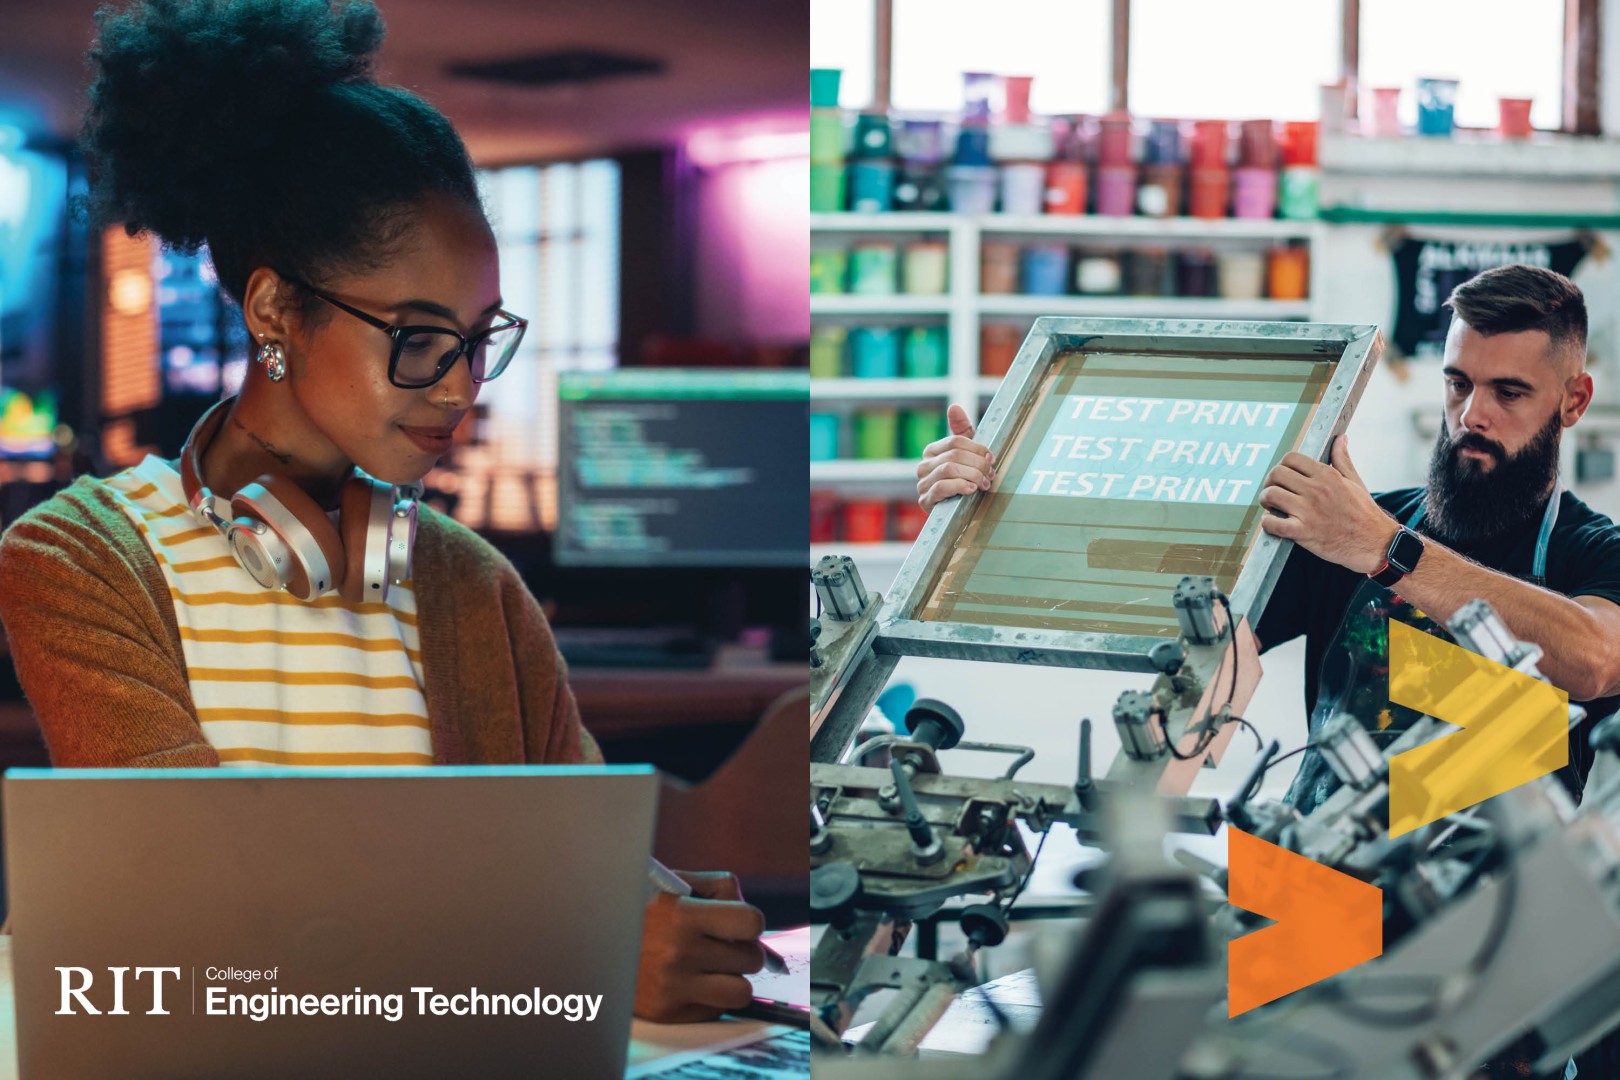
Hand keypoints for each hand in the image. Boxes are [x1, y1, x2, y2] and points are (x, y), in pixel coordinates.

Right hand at [634, 870, 765, 1023]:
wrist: (595, 943)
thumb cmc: (642, 908)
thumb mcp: (674, 882)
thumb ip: (720, 889)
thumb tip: (755, 925)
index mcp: (681, 914)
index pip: (751, 923)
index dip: (749, 923)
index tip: (737, 924)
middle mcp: (678, 952)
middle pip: (751, 959)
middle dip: (741, 950)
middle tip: (720, 945)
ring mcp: (673, 986)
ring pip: (741, 991)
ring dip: (731, 979)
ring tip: (712, 967)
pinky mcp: (668, 1012)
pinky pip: (716, 1009)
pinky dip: (709, 997)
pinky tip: (690, 981)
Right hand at [916, 404, 994, 512]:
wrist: (954, 511)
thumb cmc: (962, 479)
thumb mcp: (964, 455)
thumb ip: (961, 431)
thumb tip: (954, 407)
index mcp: (932, 451)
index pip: (956, 441)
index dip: (977, 448)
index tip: (991, 458)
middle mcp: (923, 465)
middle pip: (954, 455)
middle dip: (977, 464)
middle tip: (991, 474)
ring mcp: (922, 483)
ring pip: (949, 469)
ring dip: (972, 475)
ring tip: (984, 483)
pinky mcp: (925, 500)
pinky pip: (941, 487)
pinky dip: (959, 486)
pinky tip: (971, 489)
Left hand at [1259, 434, 1397, 574]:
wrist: (1374, 542)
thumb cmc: (1363, 512)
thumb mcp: (1355, 481)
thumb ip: (1342, 459)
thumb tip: (1341, 438)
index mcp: (1327, 475)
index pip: (1291, 458)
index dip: (1283, 466)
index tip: (1284, 477)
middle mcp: (1316, 490)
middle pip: (1276, 474)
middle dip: (1270, 482)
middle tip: (1274, 491)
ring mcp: (1308, 511)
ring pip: (1271, 495)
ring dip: (1266, 500)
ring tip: (1272, 506)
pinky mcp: (1303, 532)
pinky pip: (1273, 523)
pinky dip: (1267, 523)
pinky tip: (1273, 523)